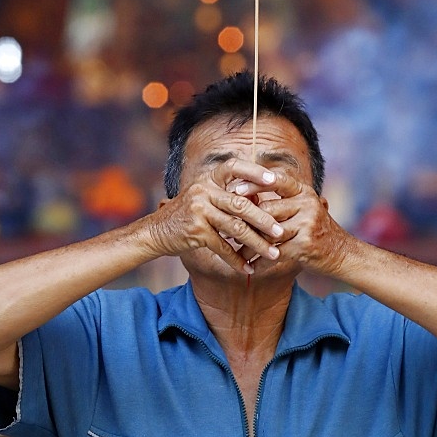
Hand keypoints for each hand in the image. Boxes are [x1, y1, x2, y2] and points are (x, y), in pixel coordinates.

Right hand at [144, 159, 286, 273]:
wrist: (156, 232)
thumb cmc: (187, 215)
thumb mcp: (205, 199)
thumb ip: (228, 197)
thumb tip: (260, 200)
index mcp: (208, 179)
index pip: (233, 167)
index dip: (255, 171)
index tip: (275, 180)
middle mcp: (203, 190)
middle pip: (241, 204)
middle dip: (264, 220)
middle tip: (281, 232)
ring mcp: (199, 210)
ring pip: (235, 227)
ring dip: (256, 243)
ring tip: (273, 254)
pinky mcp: (196, 230)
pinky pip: (223, 246)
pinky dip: (236, 259)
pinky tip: (247, 268)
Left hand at [237, 171, 353, 278]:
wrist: (342, 254)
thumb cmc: (315, 231)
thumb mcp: (303, 209)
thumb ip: (281, 202)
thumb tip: (244, 197)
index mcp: (304, 192)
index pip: (276, 180)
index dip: (254, 183)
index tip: (233, 190)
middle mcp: (307, 203)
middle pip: (267, 209)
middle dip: (246, 222)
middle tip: (229, 231)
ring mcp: (307, 223)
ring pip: (268, 233)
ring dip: (250, 246)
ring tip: (237, 253)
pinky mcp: (306, 244)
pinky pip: (276, 252)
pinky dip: (261, 262)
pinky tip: (251, 266)